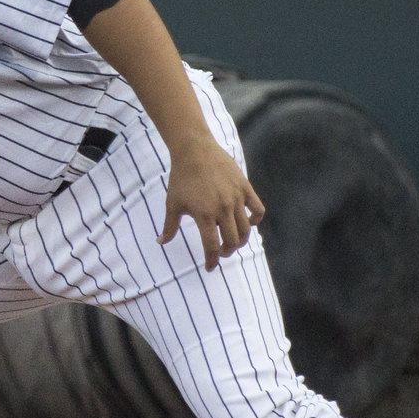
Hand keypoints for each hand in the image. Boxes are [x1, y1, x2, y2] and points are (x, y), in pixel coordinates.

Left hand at [159, 139, 264, 269]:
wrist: (194, 150)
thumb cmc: (180, 178)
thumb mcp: (172, 203)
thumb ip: (169, 226)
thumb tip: (161, 242)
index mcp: (204, 215)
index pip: (212, 247)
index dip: (212, 261)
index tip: (209, 268)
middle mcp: (223, 209)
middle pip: (232, 242)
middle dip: (226, 252)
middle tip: (220, 252)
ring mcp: (236, 198)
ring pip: (246, 230)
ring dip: (240, 241)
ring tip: (232, 242)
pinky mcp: (245, 188)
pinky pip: (258, 210)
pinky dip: (255, 220)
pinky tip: (248, 223)